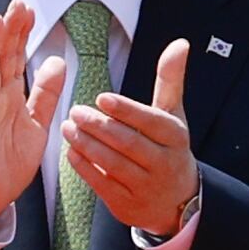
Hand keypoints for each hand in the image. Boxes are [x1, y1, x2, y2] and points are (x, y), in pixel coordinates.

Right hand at [0, 0, 58, 232]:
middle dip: (9, 30)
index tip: (30, 9)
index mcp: (10, 95)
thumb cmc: (8, 161)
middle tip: (18, 2)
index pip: (15, 56)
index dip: (22, 33)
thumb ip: (45, 93)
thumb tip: (58, 60)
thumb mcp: (37, 123)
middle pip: (0, 56)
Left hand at [66, 36, 198, 238]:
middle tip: (75, 111)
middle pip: (129, 143)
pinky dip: (85, 168)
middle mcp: (164, 164)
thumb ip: (170, 79)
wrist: (177, 201)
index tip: (101, 98)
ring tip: (68, 127)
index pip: (151, 122)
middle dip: (99, 127)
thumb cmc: (168, 148)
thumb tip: (180, 42)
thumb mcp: (173, 114)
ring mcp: (147, 188)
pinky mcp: (128, 206)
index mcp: (175, 137)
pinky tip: (71, 152)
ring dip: (87, 145)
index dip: (126, 110)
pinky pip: (104, 185)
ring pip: (114, 165)